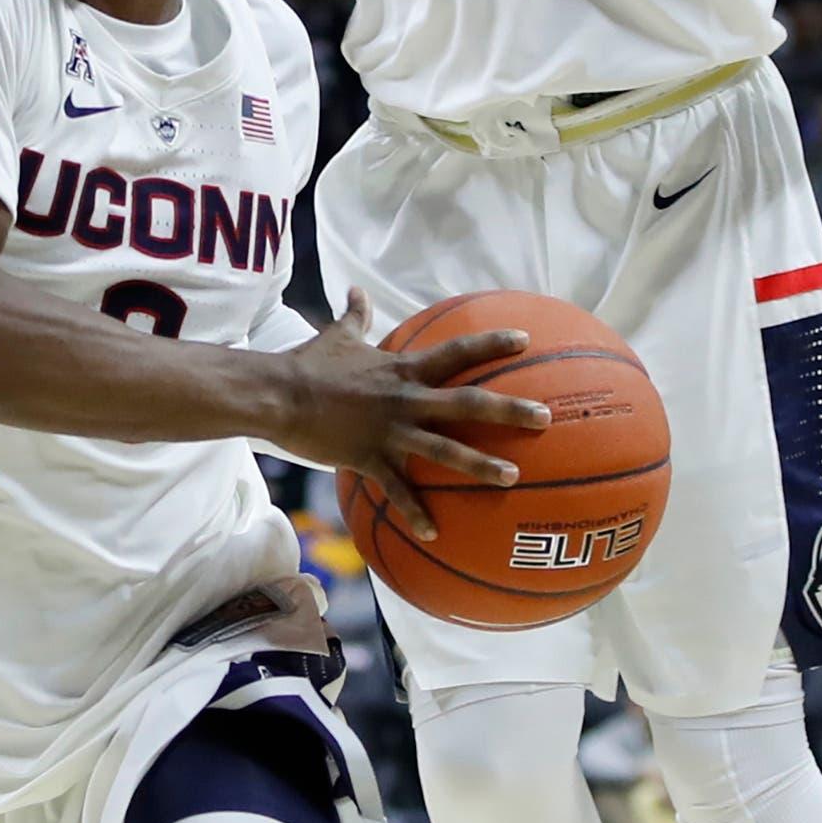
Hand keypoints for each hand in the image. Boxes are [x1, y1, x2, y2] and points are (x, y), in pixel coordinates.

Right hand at [265, 291, 547, 542]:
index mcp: (402, 369)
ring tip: (512, 476)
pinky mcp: (368, 457)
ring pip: (444, 449)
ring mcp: (389, 430)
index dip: (491, 343)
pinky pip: (397, 489)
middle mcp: (405, 399)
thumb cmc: (307, 364)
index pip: (456, 351)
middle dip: (509, 409)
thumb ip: (355, 316)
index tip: (525, 339)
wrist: (276, 394)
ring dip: (480, 464)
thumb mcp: (337, 335)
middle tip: (545, 417)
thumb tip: (355, 290)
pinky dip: (414, 512)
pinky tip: (433, 533)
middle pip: (467, 402)